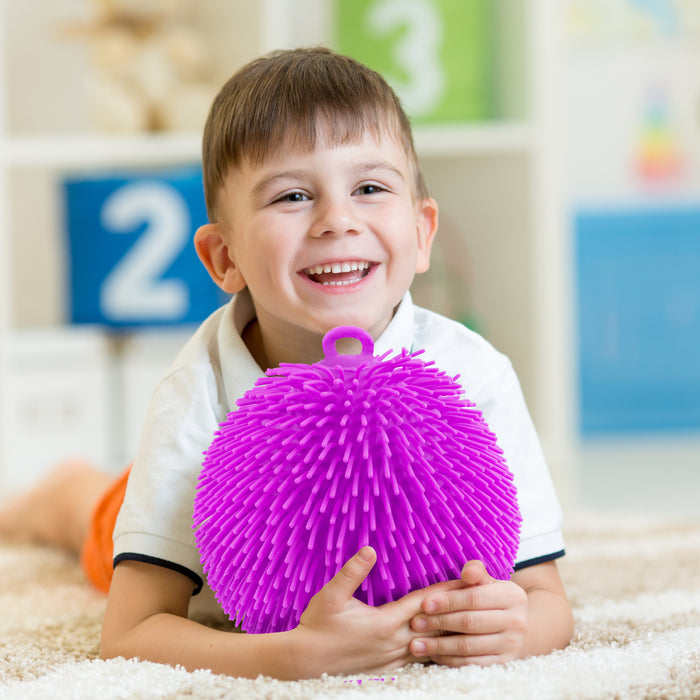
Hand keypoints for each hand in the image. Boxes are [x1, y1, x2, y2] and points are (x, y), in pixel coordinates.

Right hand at [292, 546, 462, 677]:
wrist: (305, 663)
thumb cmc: (317, 626)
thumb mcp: (331, 596)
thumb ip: (352, 572)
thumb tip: (369, 549)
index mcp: (385, 623)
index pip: (424, 603)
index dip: (445, 590)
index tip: (465, 580)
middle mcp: (394, 643)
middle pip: (434, 624)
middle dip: (455, 610)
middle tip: (476, 598)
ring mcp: (393, 659)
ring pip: (430, 645)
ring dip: (447, 631)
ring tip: (466, 619)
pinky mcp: (388, 670)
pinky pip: (419, 660)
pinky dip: (433, 650)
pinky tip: (442, 646)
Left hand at [408, 560, 528, 666]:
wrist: (515, 625)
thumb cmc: (491, 598)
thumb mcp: (487, 582)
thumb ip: (476, 574)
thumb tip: (468, 570)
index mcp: (512, 596)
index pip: (474, 598)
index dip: (448, 601)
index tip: (425, 603)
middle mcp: (517, 621)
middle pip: (470, 622)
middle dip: (439, 622)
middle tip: (416, 623)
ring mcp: (512, 644)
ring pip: (469, 646)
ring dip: (439, 645)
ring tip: (416, 644)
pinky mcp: (504, 663)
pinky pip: (472, 663)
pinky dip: (450, 659)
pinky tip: (433, 654)